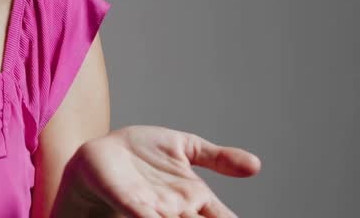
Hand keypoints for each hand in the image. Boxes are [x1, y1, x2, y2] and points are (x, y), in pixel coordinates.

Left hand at [58, 125, 261, 217]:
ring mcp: (154, 210)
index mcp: (195, 197)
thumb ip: (218, 158)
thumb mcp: (186, 147)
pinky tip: (157, 217)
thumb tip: (256, 165)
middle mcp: (178, 210)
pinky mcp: (130, 203)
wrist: (103, 150)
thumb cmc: (144, 151)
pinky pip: (145, 217)